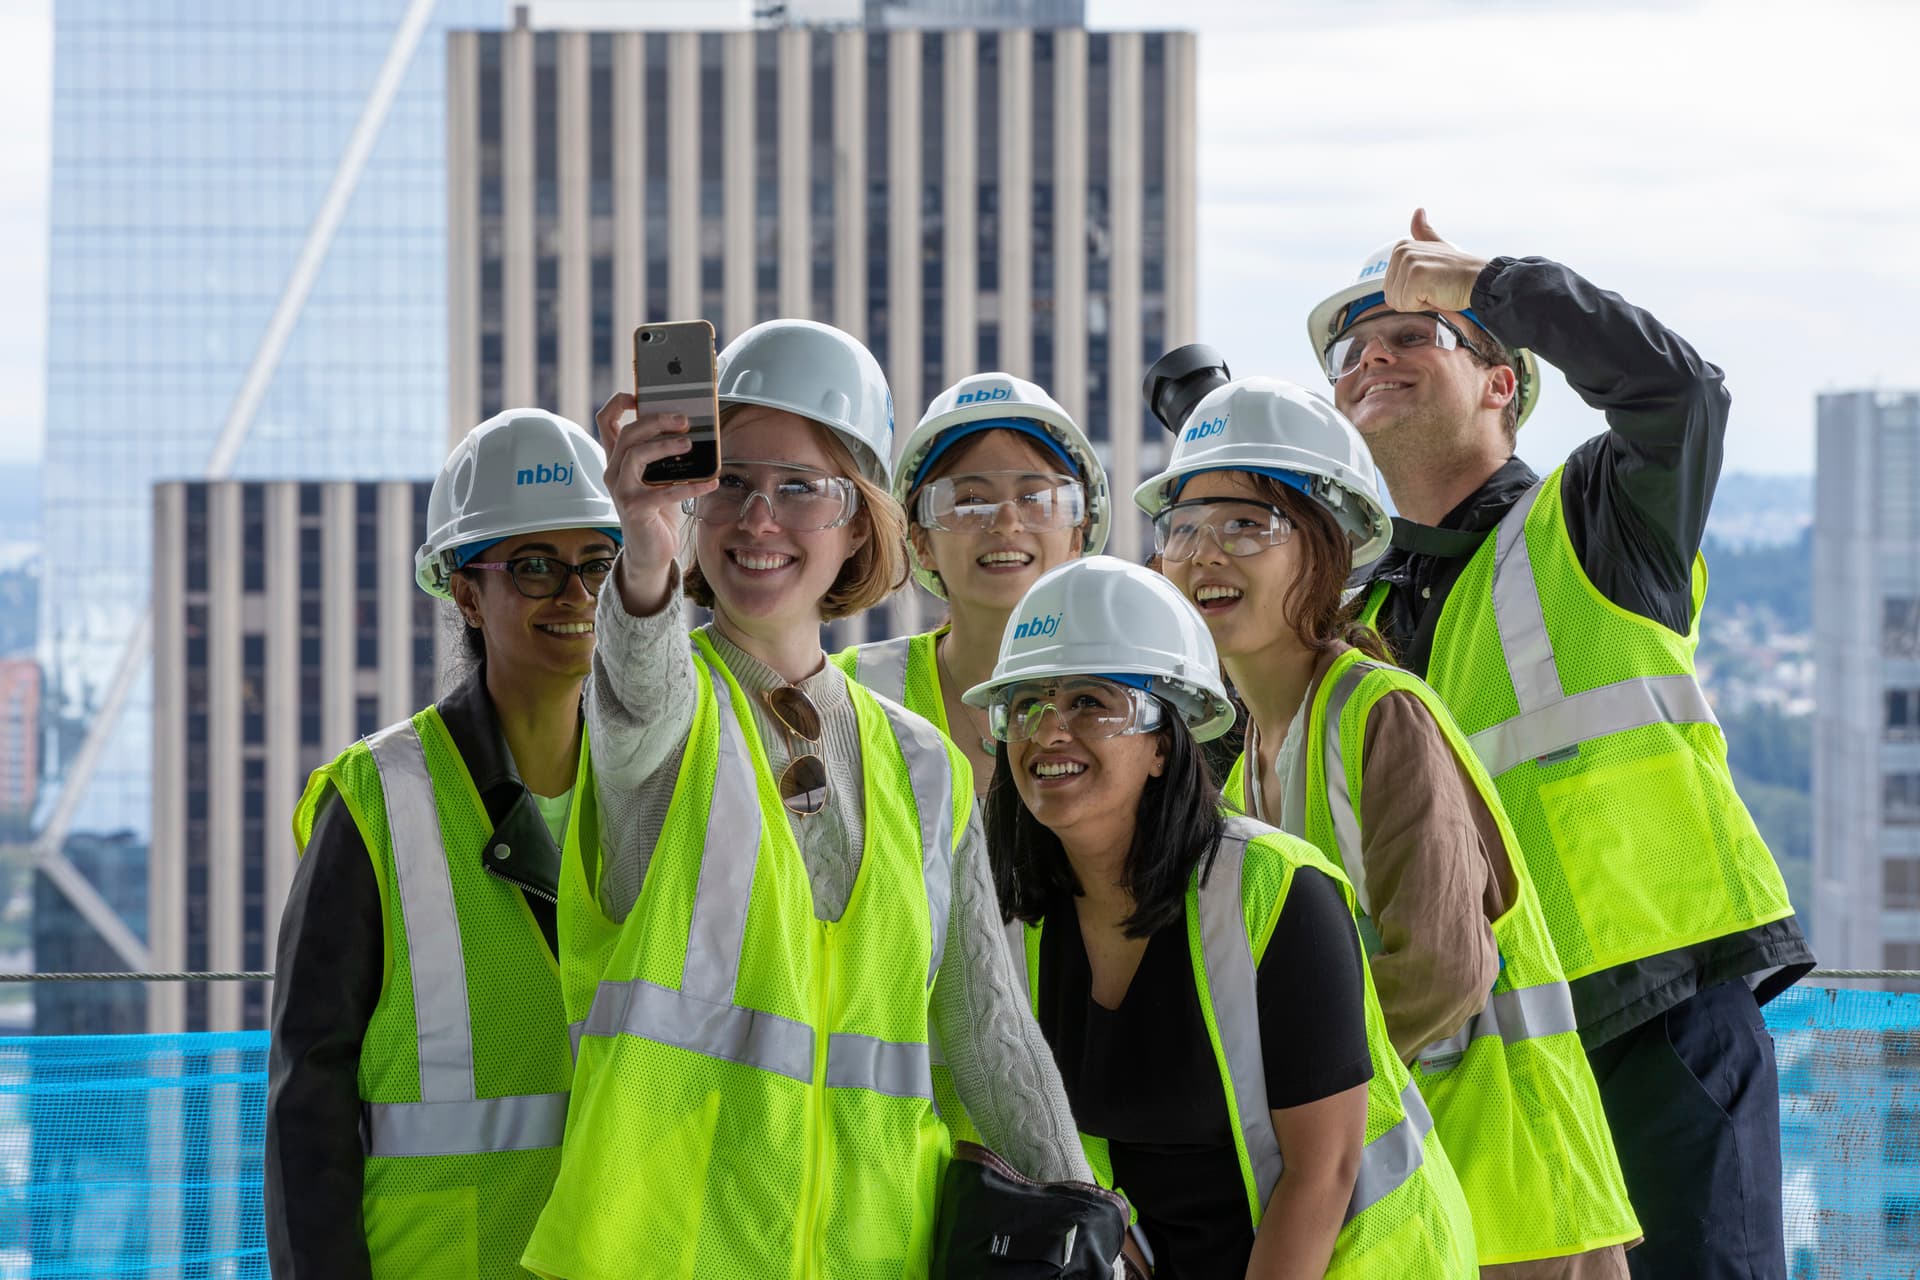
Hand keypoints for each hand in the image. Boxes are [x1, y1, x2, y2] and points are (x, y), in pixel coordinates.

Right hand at [597, 390, 717, 614]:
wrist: (651, 551)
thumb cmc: (658, 510)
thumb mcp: (661, 476)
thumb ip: (666, 455)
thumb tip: (694, 428)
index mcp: (618, 459)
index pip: (605, 421)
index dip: (618, 403)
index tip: (639, 395)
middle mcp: (613, 471)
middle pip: (627, 434)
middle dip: (656, 420)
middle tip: (684, 419)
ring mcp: (621, 491)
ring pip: (636, 455)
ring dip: (665, 446)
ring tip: (690, 444)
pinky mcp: (635, 510)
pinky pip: (664, 492)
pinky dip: (691, 487)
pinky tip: (710, 482)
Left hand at [1381, 209, 1487, 314]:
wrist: (1479, 281)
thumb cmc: (1457, 271)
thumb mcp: (1437, 248)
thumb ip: (1423, 233)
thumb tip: (1418, 211)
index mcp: (1401, 248)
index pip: (1389, 287)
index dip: (1410, 292)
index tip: (1429, 281)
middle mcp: (1402, 252)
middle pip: (1390, 295)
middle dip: (1412, 299)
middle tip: (1434, 286)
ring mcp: (1408, 262)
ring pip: (1397, 301)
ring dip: (1418, 303)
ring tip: (1436, 289)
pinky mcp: (1416, 275)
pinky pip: (1406, 305)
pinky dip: (1424, 306)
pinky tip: (1437, 294)